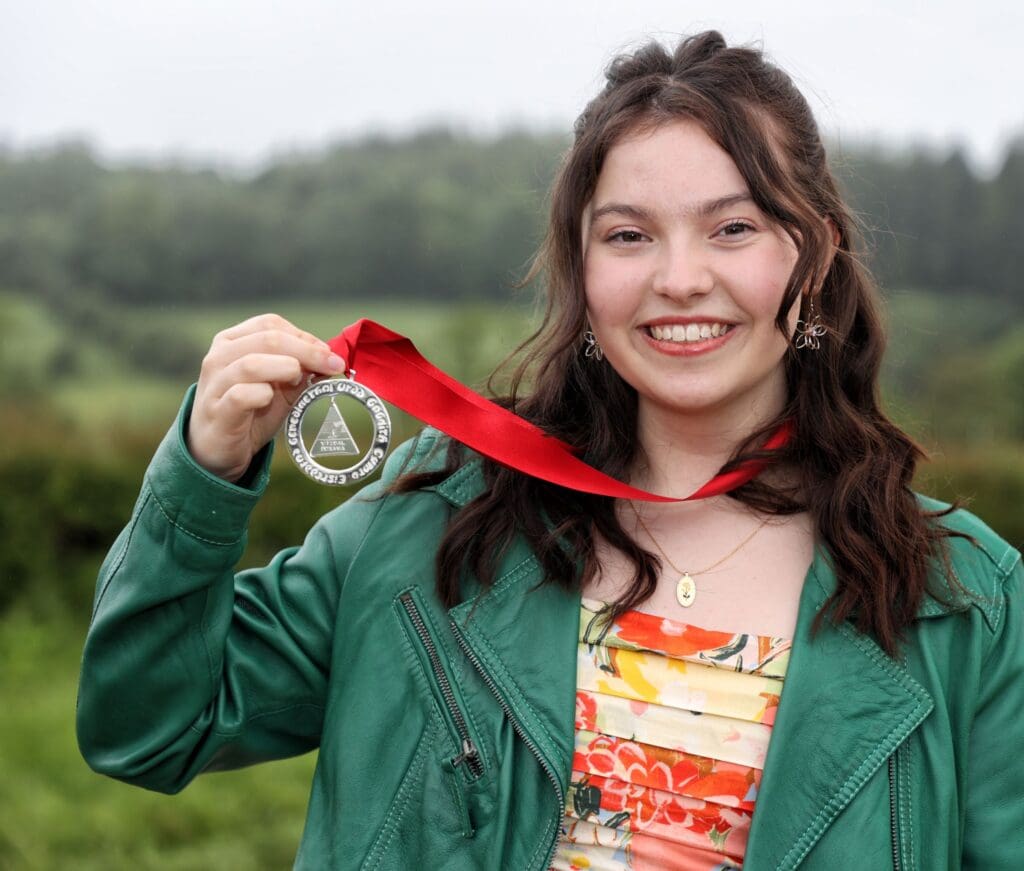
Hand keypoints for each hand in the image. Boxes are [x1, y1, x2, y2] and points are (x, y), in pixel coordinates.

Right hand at [186, 313, 346, 481]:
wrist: (217, 450)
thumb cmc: (249, 413)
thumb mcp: (279, 388)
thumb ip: (301, 371)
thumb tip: (330, 359)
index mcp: (232, 342)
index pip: (270, 324)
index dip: (304, 336)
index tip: (328, 354)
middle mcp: (219, 357)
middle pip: (268, 339)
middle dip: (307, 351)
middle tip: (332, 365)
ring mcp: (215, 383)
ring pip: (253, 363)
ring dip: (287, 369)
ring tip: (299, 381)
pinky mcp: (218, 411)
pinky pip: (243, 395)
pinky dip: (264, 394)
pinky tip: (271, 400)